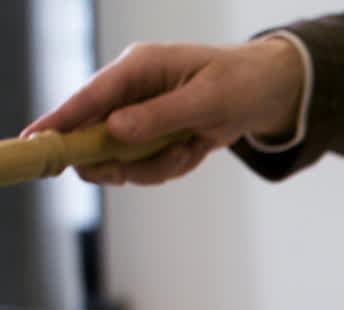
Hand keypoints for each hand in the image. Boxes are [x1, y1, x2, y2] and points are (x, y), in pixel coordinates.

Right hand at [22, 37, 304, 185]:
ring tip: (189, 149)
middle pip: (96, 133)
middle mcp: (134, 92)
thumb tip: (115, 130)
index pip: (90, 96)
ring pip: (124, 158)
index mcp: (139, 67)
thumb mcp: (207, 99)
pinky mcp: (157, 136)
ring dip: (154, 166)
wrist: (271, 93)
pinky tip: (195, 149)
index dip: (61, 120)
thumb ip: (161, 116)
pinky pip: (150, 165)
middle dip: (113, 159)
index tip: (36, 141)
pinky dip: (172, 166)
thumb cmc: (241, 83)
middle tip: (123, 172)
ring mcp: (144, 116)